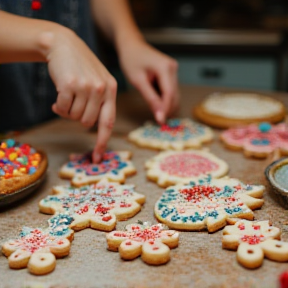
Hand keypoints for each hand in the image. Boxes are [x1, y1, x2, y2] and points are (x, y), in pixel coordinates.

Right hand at [41, 27, 116, 162]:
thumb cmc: (82, 67)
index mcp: (112, 90)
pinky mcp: (70, 84)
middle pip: (87, 122)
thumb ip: (101, 103)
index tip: (98, 157)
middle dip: (78, 117)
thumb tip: (91, 127)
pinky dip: (58, 105)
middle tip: (74, 104)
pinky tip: (59, 93)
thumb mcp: (99, 81)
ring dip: (68, 110)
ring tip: (68, 95)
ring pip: (74, 117)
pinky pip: (62, 108)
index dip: (102, 141)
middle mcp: (102, 89)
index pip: (108, 122)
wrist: (64, 45)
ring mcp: (86, 86)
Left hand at [118, 39, 178, 123]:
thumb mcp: (138, 81)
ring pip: (174, 94)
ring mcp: (173, 70)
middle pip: (174, 95)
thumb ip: (150, 99)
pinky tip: (155, 102)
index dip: (165, 109)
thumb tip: (160, 116)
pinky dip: (164, 99)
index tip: (160, 121)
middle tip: (157, 121)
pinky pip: (170, 90)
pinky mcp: (171, 74)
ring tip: (155, 112)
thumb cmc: (131, 60)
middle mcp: (173, 68)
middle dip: (167, 109)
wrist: (131, 46)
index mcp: (165, 68)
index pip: (169, 94)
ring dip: (166, 104)